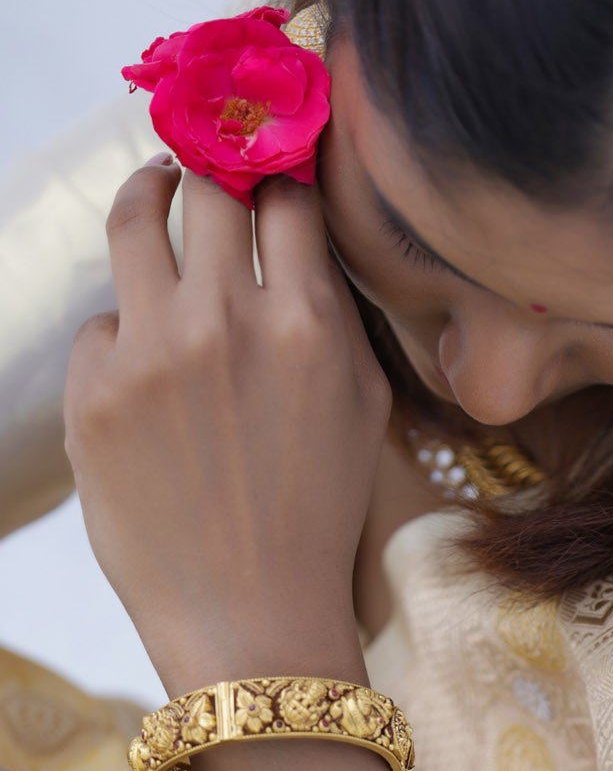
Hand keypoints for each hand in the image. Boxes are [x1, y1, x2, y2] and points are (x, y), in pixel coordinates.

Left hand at [63, 159, 388, 689]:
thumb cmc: (317, 519)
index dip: (276, 162)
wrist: (251, 618)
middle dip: (210, 163)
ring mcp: (152, 352)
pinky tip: (148, 381)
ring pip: (133, 221)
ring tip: (152, 195)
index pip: (285, 192)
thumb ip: (331, 313)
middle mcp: (226, 322)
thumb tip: (295, 234)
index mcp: (306, 323)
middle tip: (205, 161)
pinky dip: (123, 338)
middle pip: (208, 184)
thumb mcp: (361, 408)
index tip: (267, 152)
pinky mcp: (93, 392)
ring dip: (146, 197)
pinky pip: (101, 324)